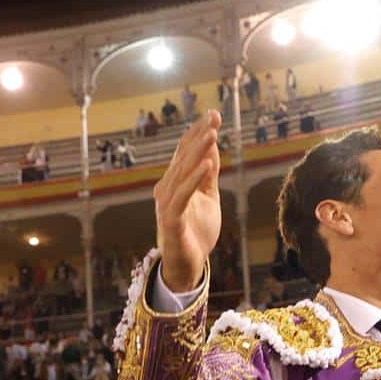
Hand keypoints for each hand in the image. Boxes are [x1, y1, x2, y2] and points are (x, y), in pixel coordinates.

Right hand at [152, 113, 223, 291]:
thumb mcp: (208, 198)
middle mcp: (167, 188)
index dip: (198, 132)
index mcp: (175, 182)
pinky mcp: (171, 219)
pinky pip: (183, 195)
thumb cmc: (196, 230)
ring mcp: (167, 203)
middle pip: (183, 157)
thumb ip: (208, 175)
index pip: (185, 151)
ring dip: (198, 152)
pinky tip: (208, 165)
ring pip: (182, 172)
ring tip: (213, 134)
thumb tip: (213, 147)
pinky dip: (195, 178)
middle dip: (199, 135)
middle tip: (213, 116)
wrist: (187, 264)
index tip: (213, 114)